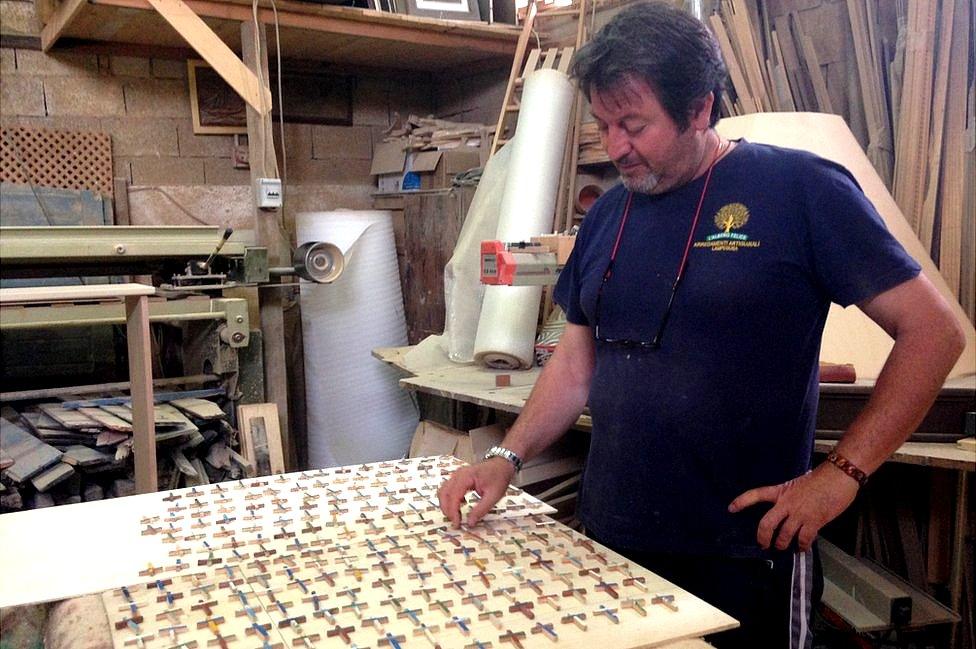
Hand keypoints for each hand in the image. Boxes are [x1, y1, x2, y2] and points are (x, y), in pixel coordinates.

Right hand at [437, 458, 515, 527]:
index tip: (457, 524)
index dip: (453, 512)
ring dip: (446, 505)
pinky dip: (449, 499)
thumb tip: (470, 523)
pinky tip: (460, 505)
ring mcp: (456, 475)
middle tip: (455, 522)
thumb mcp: (493, 496)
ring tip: (456, 516)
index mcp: (466, 477)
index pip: (453, 496)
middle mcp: (458, 474)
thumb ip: (481, 510)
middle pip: (444, 493)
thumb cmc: (499, 477)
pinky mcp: (458, 477)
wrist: (502, 464)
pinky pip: (448, 489)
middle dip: (447, 510)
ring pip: (443, 491)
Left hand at [728, 464, 858, 551]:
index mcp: (781, 491)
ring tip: (782, 547)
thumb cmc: (821, 478)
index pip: (756, 494)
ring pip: (784, 535)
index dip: (742, 501)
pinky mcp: (814, 521)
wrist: (838, 475)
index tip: (731, 508)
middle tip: (763, 544)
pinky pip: (803, 539)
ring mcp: (800, 513)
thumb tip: (789, 510)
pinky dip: (801, 546)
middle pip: (766, 524)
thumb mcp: (798, 484)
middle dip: (762, 537)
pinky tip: (801, 548)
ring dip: (782, 544)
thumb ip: (790, 497)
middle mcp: (787, 503)